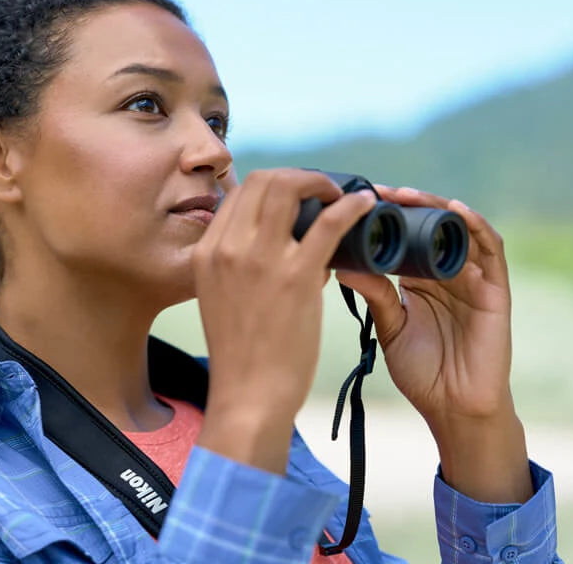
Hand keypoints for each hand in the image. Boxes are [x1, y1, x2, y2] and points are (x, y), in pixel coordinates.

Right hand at [193, 169, 375, 473]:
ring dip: (320, 183)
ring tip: (340, 197)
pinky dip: (351, 206)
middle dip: (298, 177)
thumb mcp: (222, 297)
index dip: (272, 186)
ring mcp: (260, 259)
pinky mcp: (296, 277)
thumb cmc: (241, 353)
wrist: (248, 396)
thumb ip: (238, 265)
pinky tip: (365, 205)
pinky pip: (329, 223)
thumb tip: (284, 242)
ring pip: (290, 188)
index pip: (238, 193)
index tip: (296, 197)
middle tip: (321, 192)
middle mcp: (228, 247)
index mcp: (207, 252)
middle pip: (263, 180)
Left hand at [336, 186, 532, 502]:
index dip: (384, 218)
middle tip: (377, 191)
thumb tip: (342, 264)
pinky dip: (476, 226)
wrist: (454, 409)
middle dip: (405, 205)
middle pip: (429, 226)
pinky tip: (455, 211)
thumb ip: (375, 294)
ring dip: (435, 208)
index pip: (403, 237)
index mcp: (419, 280)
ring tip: (408, 196)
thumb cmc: (422, 372)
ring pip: (458, 230)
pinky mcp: (495, 290)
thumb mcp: (391, 327)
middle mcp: (446, 274)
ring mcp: (473, 279)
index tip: (355, 202)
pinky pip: (491, 250)